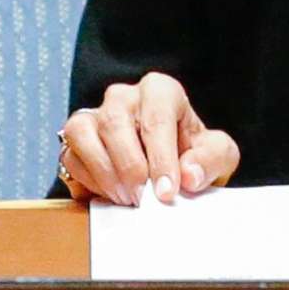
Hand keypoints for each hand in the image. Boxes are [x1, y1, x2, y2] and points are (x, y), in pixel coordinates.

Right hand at [58, 72, 239, 205]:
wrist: (169, 168)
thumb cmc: (192, 154)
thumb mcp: (217, 154)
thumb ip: (211, 159)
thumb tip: (188, 174)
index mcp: (160, 91)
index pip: (156, 115)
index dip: (161, 157)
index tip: (167, 191)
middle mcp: (123, 97)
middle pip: (115, 122)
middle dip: (129, 166)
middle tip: (143, 198)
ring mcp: (95, 115)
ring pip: (84, 133)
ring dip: (104, 172)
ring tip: (126, 198)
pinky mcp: (75, 139)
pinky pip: (70, 156)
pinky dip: (88, 180)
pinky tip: (110, 194)